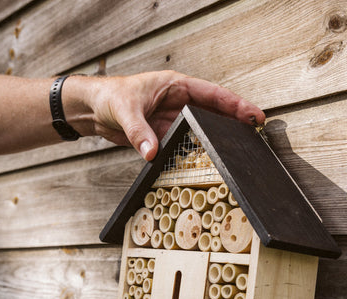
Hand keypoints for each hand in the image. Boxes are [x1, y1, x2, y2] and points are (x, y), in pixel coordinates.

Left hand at [81, 71, 265, 159]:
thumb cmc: (108, 97)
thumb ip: (139, 132)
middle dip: (234, 123)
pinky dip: (196, 153)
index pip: (212, 95)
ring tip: (238, 151)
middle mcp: (178, 102)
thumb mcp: (125, 111)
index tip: (254, 115)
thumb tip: (152, 152)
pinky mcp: (163, 136)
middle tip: (255, 136)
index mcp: (175, 86)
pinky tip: (208, 163)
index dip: (235, 105)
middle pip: (213, 113)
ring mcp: (172, 120)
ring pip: (201, 130)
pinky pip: (184, 145)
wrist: (91, 109)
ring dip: (217, 139)